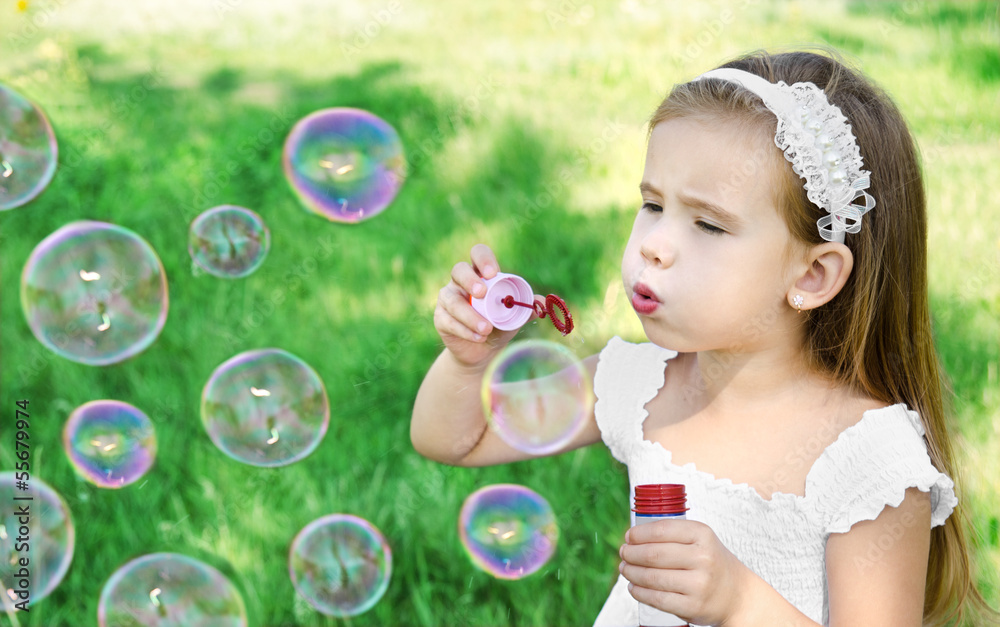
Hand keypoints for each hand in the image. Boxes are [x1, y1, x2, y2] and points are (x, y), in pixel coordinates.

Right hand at [434, 244, 530, 368]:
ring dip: (469, 315)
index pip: (478, 254)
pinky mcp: (440, 318)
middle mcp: (461, 282)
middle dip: (470, 280)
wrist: (482, 351)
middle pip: (459, 270)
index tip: (493, 273)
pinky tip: (478, 337)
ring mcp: (448, 299)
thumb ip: (526, 308)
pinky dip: (465, 330)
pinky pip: (448, 320)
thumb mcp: (514, 316)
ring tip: (486, 329)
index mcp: (480, 274)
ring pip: (452, 300)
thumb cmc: (499, 325)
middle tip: (482, 294)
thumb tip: (542, 301)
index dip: (484, 259)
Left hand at [619, 519, 752, 626]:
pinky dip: (640, 593)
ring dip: (631, 573)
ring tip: (625, 569)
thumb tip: (633, 537)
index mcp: (703, 535)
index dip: (639, 534)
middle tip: (623, 553)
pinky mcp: (692, 606)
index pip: (661, 530)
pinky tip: (633, 587)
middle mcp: (703, 558)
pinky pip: (657, 599)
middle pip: (653, 554)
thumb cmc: (712, 563)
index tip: (628, 537)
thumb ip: (673, 534)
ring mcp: (698, 584)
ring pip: (653, 577)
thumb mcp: (701, 540)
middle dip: (631, 553)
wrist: (738, 595)